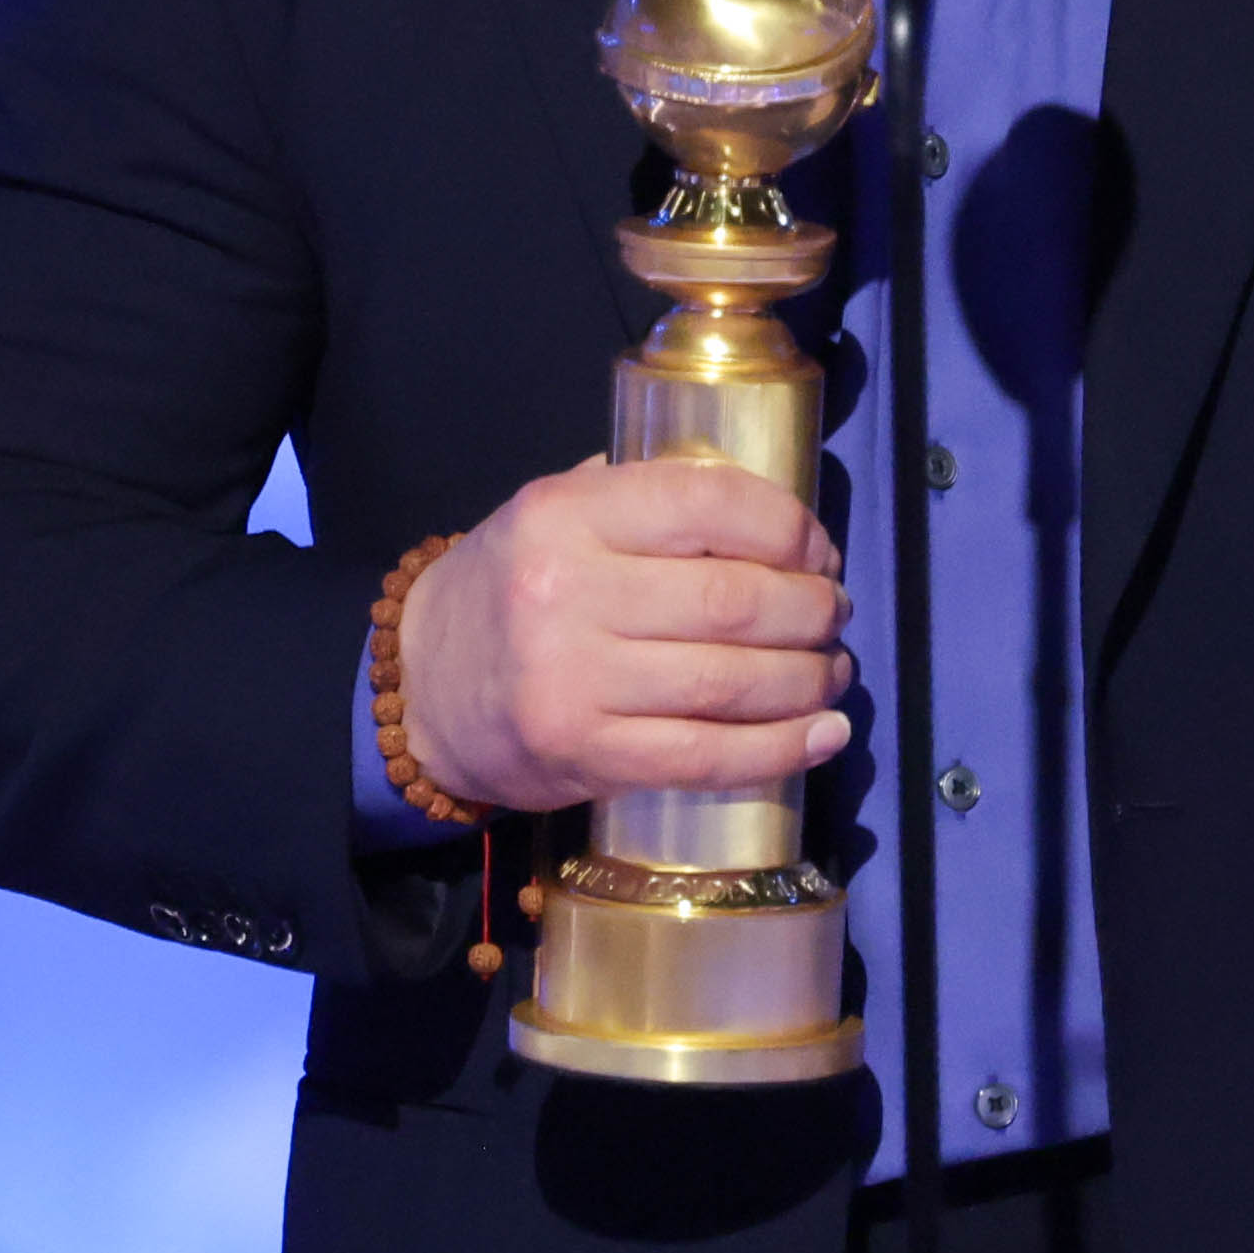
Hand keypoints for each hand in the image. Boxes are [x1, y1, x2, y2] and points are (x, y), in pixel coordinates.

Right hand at [393, 453, 855, 813]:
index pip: (707, 504)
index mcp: (567, 514)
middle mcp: (567, 593)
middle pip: (732, 601)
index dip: (787, 527)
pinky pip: (705, 756)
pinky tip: (822, 735)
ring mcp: (575, 681)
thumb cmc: (510, 588)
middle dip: (809, 609)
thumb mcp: (554, 511)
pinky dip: (778, 749)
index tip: (818, 550)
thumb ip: (642, 495)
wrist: (421, 686)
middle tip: (832, 614)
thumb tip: (766, 506)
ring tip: (831, 669)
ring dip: (806, 679)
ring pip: (729, 682)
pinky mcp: (585, 756)